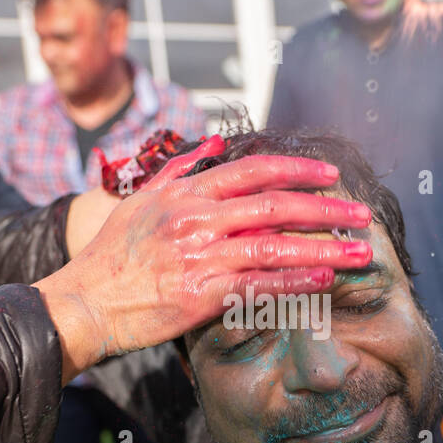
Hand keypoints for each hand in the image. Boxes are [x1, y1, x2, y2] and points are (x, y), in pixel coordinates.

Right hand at [33, 135, 373, 380]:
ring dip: (323, 248)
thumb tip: (210, 140)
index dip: (297, 169)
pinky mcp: (199, 295)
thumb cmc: (108, 257)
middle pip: (275, 205)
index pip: (252, 170)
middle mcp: (195, 218)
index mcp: (184, 193)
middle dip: (325, 208)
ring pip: (274, 245)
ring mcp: (199, 256)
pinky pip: (258, 285)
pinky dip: (295, 281)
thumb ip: (177, 170)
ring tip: (359, 253)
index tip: (330, 174)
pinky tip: (324, 280)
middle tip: (360, 214)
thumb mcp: (138, 202)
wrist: (81, 303)